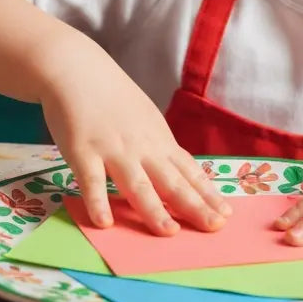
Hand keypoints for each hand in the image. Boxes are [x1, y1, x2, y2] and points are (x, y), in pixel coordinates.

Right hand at [38, 39, 230, 236]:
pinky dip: (98, 202)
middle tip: (214, 226)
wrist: (76, 69)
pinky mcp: (83, 152)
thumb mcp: (145, 118)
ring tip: (168, 231)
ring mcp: (113, 150)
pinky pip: (92, 181)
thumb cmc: (111, 96)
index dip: (207, 193)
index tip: (226, 213)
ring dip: (153, 209)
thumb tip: (180, 171)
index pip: (189, 171)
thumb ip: (159, 146)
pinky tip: (104, 223)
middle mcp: (141, 147)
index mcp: (158, 140)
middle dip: (194, 205)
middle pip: (172, 181)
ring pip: (137, 184)